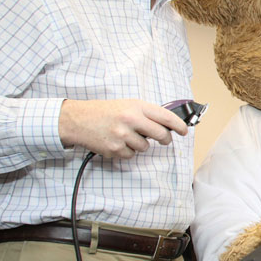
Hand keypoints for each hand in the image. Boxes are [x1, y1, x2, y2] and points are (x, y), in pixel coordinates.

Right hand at [59, 99, 188, 158]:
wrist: (77, 119)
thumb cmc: (104, 111)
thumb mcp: (127, 105)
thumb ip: (146, 113)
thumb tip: (167, 125)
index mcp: (136, 106)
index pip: (165, 116)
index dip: (178, 125)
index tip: (184, 131)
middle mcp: (131, 120)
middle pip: (161, 135)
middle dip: (165, 139)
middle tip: (163, 140)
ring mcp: (123, 135)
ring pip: (145, 147)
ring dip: (140, 144)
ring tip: (126, 135)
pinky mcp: (115, 149)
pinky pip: (131, 155)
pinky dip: (127, 151)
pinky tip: (117, 142)